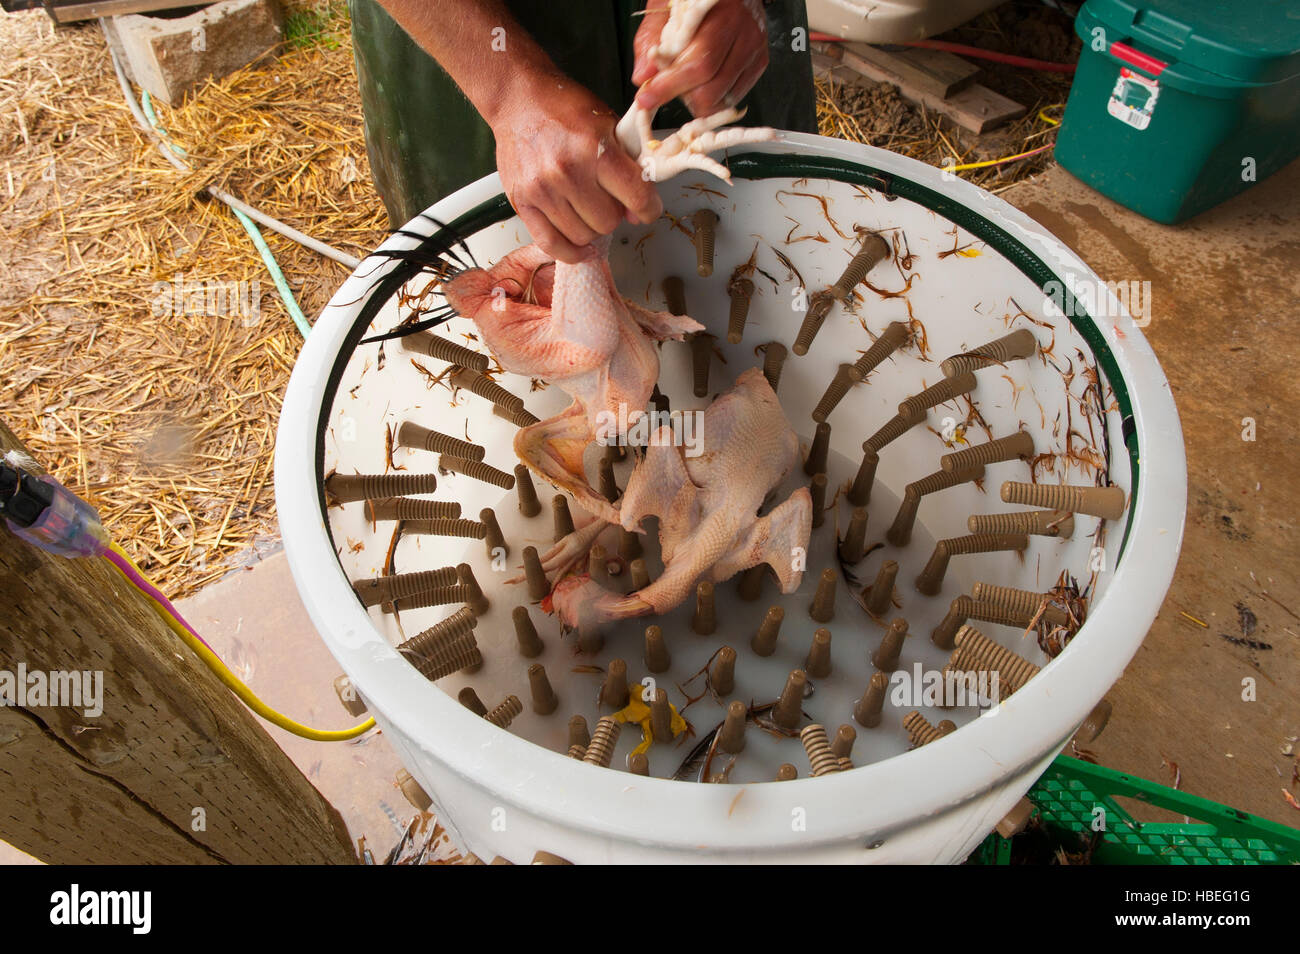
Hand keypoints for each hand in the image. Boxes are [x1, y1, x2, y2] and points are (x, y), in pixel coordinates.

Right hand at [491, 75, 663, 263]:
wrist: (518, 98)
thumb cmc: (564, 108)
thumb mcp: (608, 125)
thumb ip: (627, 166)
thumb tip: (637, 212)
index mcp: (595, 149)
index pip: (637, 196)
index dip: (649, 209)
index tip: (646, 210)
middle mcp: (567, 171)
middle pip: (608, 222)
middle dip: (613, 214)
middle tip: (606, 198)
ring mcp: (542, 189)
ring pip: (583, 236)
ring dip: (590, 228)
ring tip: (586, 208)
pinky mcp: (522, 202)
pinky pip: (551, 244)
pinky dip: (570, 252)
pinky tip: (580, 247)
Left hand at [632, 0, 767, 118]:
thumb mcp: (664, 7)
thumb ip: (650, 39)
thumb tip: (642, 76)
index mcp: (716, 10)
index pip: (696, 61)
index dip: (669, 85)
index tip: (646, 98)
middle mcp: (741, 27)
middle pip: (710, 83)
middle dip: (681, 95)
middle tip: (664, 90)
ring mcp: (753, 46)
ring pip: (722, 96)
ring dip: (696, 100)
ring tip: (685, 83)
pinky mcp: (760, 61)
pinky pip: (733, 97)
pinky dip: (713, 100)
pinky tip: (702, 84)